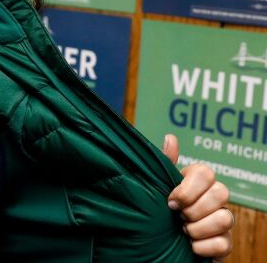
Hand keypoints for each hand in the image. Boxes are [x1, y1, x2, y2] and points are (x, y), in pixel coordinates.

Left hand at [162, 134, 232, 261]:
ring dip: (198, 228)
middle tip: (178, 216)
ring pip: (226, 218)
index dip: (188, 188)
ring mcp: (222, 221)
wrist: (161, 241)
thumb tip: (170, 138)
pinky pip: (223, 244)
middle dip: (195, 208)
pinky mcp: (224, 243)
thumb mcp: (159, 186)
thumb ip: (165, 164)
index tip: (170, 201)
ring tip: (183, 231)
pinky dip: (203, 247)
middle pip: (222, 192)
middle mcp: (215, 199)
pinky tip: (190, 245)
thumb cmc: (161, 210)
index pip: (206, 172)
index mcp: (198, 182)